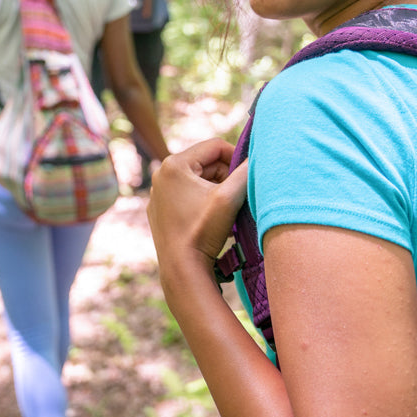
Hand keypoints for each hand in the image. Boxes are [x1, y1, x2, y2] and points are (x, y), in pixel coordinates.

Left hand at [147, 138, 247, 266]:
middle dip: (225, 177)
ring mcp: (158, 194)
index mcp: (174, 164)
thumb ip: (246, 172)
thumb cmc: (203, 231)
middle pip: (206, 163)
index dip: (236, 157)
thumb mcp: (230, 198)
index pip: (215, 146)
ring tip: (226, 210)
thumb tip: (257, 157)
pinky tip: (211, 219)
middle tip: (237, 196)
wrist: (182, 269)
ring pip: (197, 180)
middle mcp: (161, 174)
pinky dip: (202, 202)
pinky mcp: (160, 210)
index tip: (248, 175)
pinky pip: (186, 196)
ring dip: (215, 190)